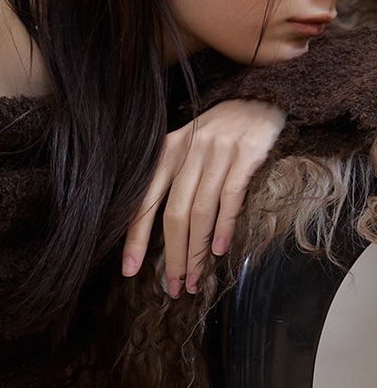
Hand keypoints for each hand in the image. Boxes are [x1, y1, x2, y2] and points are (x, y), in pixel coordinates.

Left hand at [120, 98, 286, 296]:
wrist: (259, 99)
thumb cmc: (217, 133)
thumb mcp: (185, 147)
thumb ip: (170, 179)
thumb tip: (156, 229)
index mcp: (165, 152)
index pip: (144, 200)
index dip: (135, 238)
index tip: (129, 270)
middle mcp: (187, 152)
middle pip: (173, 214)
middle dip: (172, 257)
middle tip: (173, 287)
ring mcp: (216, 153)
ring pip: (200, 212)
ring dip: (198, 252)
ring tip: (195, 280)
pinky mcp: (245, 155)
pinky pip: (231, 197)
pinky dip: (225, 227)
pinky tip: (221, 251)